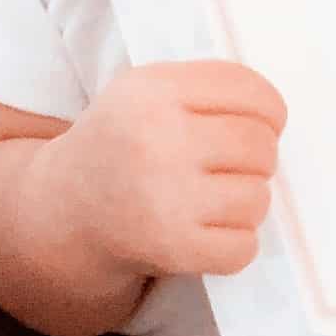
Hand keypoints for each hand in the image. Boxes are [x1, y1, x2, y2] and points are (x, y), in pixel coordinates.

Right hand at [46, 59, 286, 280]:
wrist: (60, 212)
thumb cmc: (120, 144)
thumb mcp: (144, 92)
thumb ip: (205, 88)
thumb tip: (275, 117)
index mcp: (153, 89)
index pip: (251, 91)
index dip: (270, 112)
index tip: (260, 126)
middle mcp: (157, 138)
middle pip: (261, 146)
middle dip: (257, 160)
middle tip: (229, 169)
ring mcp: (164, 196)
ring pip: (257, 198)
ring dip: (245, 204)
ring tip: (212, 201)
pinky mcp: (171, 246)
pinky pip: (243, 247)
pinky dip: (234, 246)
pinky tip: (206, 233)